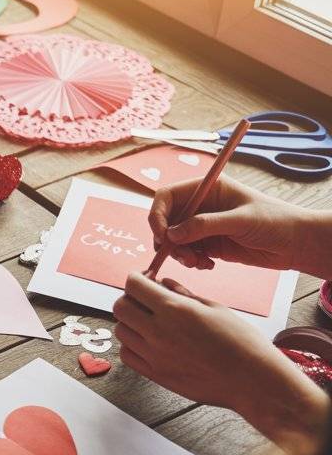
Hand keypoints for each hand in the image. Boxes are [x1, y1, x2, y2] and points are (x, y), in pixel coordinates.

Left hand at [114, 272, 327, 447]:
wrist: (252, 380)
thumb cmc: (242, 343)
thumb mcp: (215, 308)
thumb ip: (183, 294)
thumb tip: (163, 283)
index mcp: (175, 309)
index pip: (134, 285)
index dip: (136, 278)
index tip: (142, 278)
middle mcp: (159, 331)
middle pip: (120, 307)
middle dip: (130, 298)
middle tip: (144, 300)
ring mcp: (154, 355)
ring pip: (120, 330)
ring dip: (130, 322)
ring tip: (149, 322)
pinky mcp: (155, 374)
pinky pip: (127, 355)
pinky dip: (131, 345)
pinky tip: (148, 342)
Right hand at [149, 175, 310, 271]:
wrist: (296, 243)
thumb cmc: (275, 221)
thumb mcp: (240, 220)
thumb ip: (205, 225)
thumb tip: (172, 235)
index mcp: (208, 189)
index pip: (167, 196)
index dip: (157, 215)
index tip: (162, 235)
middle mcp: (201, 206)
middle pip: (166, 221)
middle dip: (168, 240)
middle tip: (182, 256)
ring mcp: (204, 226)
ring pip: (174, 240)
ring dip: (180, 254)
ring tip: (198, 262)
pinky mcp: (209, 244)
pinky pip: (187, 253)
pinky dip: (192, 261)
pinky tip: (208, 264)